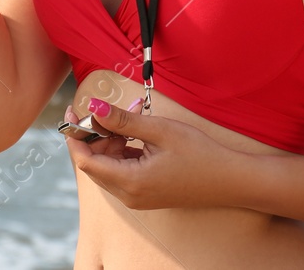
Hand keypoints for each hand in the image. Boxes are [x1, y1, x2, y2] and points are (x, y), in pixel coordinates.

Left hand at [62, 98, 247, 210]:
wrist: (230, 180)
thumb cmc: (199, 154)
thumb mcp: (159, 130)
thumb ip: (122, 120)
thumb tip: (93, 107)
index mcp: (129, 182)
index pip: (85, 161)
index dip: (74, 136)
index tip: (73, 112)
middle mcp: (128, 195)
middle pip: (96, 163)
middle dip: (97, 134)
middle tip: (110, 109)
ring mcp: (137, 197)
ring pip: (109, 165)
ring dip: (113, 140)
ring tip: (132, 116)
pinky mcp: (145, 193)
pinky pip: (123, 170)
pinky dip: (124, 149)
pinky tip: (139, 131)